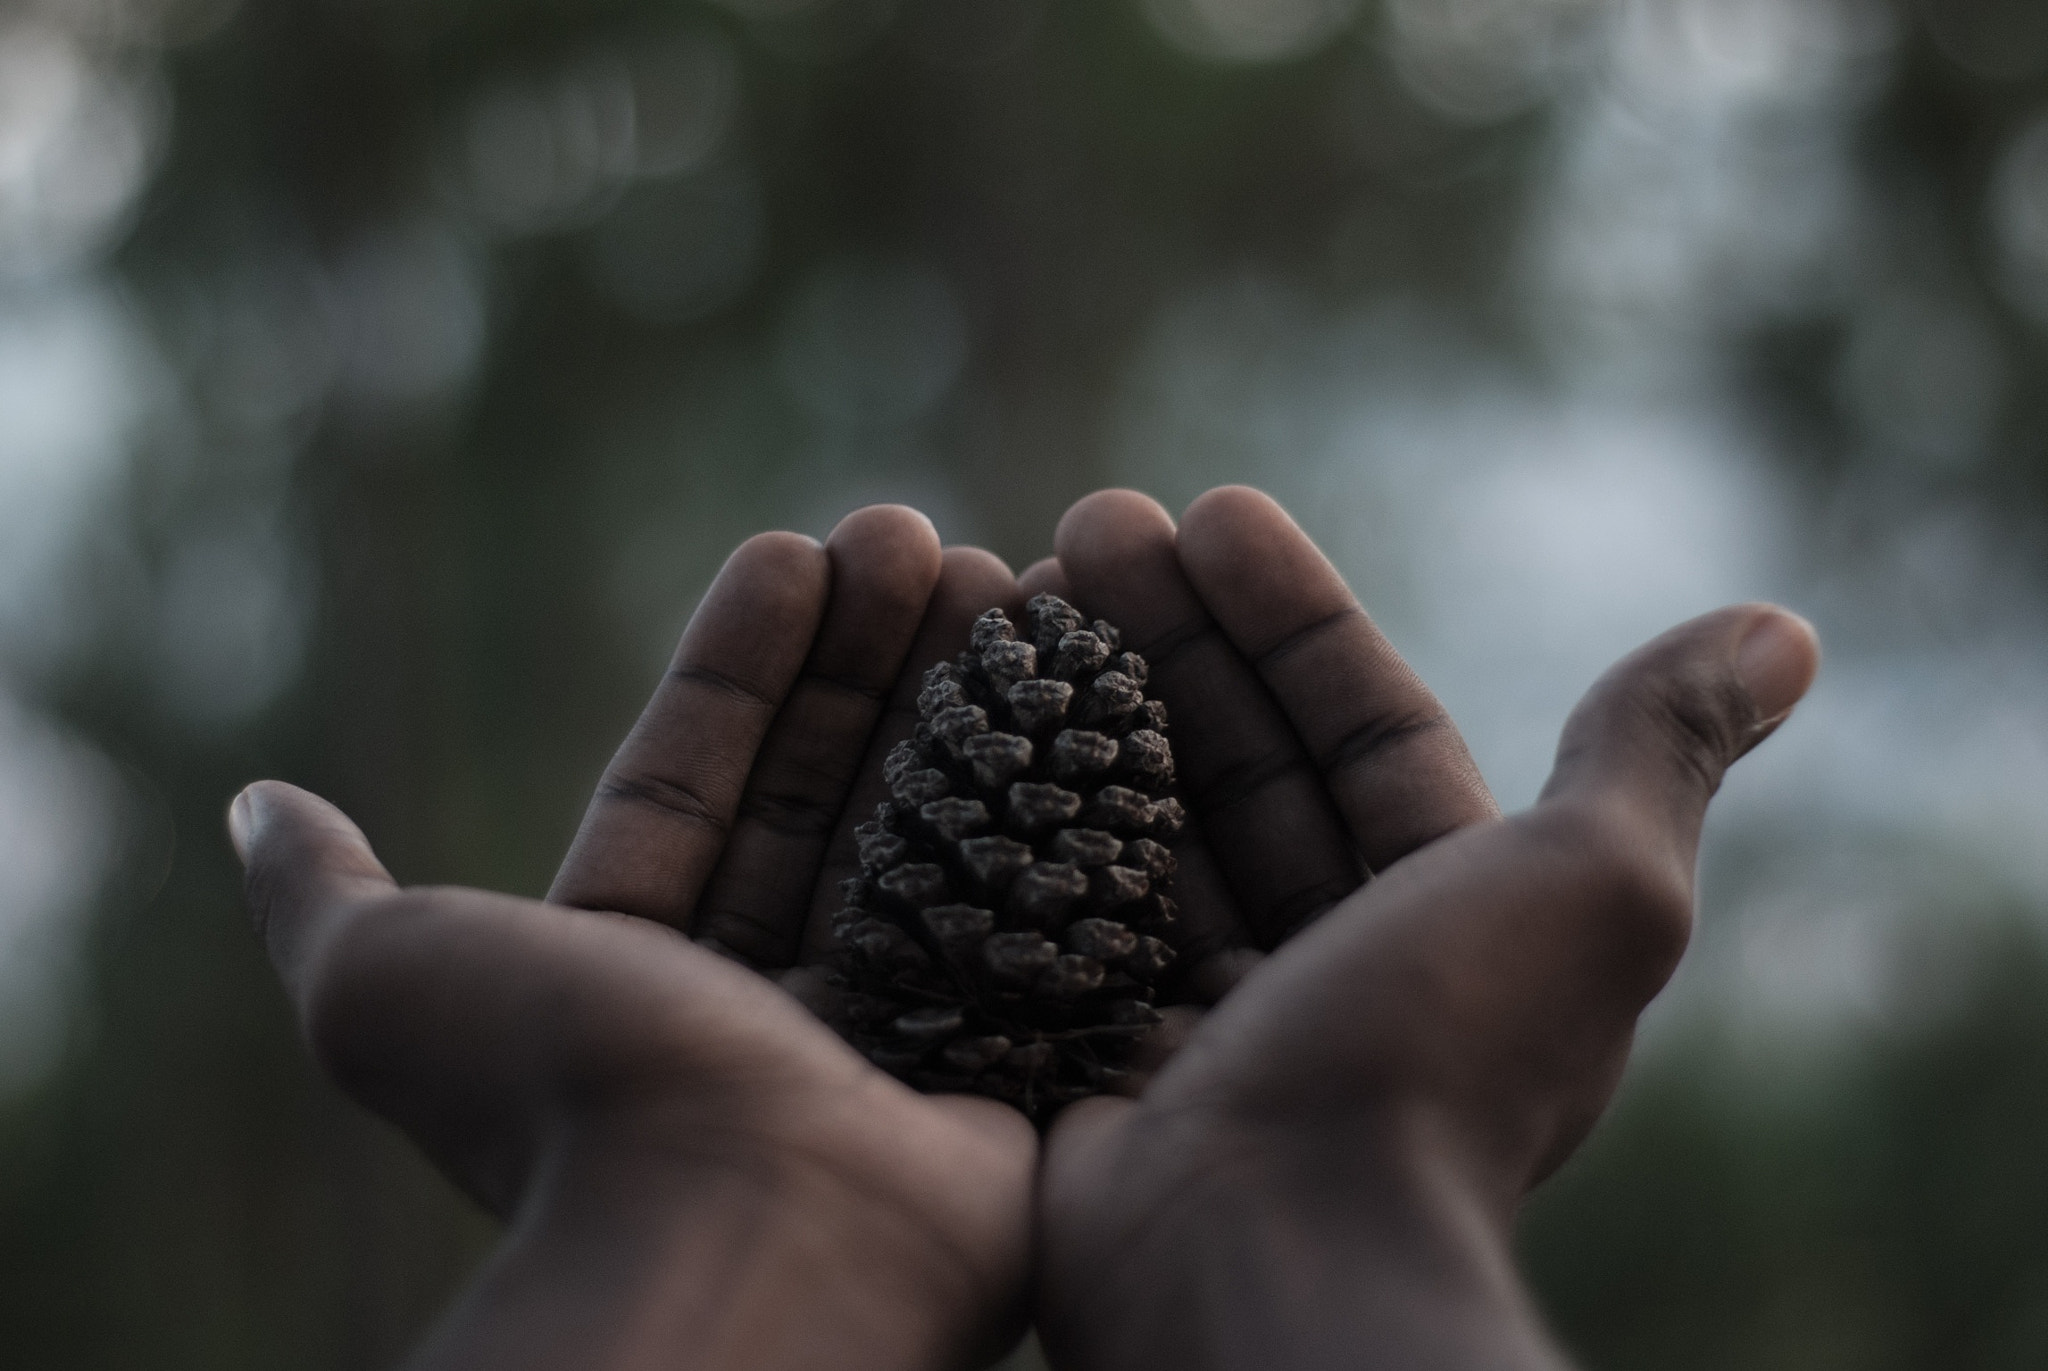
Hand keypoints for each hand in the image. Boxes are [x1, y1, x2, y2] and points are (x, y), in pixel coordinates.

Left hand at [231, 508, 1036, 1370]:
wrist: (747, 1239)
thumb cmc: (565, 1097)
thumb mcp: (387, 983)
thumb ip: (320, 895)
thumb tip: (257, 805)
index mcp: (634, 991)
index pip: (692, 791)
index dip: (743, 665)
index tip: (798, 547)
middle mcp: (768, 1018)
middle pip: (825, 798)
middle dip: (867, 660)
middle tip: (918, 537)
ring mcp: (901, 1040)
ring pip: (937, 838)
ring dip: (964, 698)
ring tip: (1009, 572)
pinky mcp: (1016, 1061)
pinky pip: (1038, 904)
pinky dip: (1060, 795)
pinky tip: (1077, 679)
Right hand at [1030, 488, 1818, 1370]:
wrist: (1271, 1252)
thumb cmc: (1437, 1058)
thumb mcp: (1592, 889)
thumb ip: (1656, 753)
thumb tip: (1786, 630)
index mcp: (1447, 917)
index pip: (1365, 729)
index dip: (1295, 616)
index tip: (1209, 512)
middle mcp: (1328, 963)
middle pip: (1240, 761)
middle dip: (1169, 636)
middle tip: (1084, 528)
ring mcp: (1202, 1009)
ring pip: (1137, 824)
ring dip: (1083, 706)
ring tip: (1009, 592)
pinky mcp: (1091, 1049)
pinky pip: (1053, 904)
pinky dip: (1017, 814)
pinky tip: (966, 718)